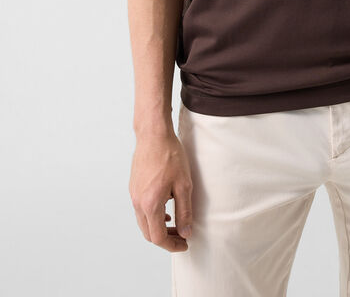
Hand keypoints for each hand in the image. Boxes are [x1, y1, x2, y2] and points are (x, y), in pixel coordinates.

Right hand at [129, 130, 193, 251]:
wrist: (153, 134)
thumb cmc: (170, 155)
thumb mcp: (184, 184)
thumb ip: (185, 211)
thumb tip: (185, 232)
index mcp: (150, 204)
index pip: (158, 237)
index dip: (172, 245)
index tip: (184, 244)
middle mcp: (138, 202)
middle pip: (148, 233)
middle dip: (165, 239)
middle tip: (181, 237)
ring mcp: (133, 194)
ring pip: (143, 222)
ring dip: (158, 227)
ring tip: (175, 224)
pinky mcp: (133, 186)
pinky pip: (141, 209)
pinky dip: (152, 216)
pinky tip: (165, 209)